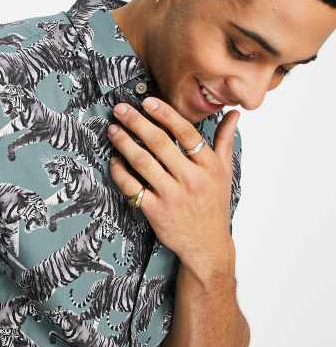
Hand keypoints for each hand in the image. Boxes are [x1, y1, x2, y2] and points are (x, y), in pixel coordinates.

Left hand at [107, 96, 239, 270]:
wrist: (207, 245)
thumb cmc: (214, 205)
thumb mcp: (225, 173)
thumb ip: (225, 141)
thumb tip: (233, 114)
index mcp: (208, 166)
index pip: (185, 133)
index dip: (165, 114)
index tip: (148, 101)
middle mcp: (191, 179)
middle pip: (159, 143)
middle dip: (137, 122)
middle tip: (120, 109)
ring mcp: (172, 196)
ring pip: (142, 162)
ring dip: (124, 143)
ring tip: (113, 129)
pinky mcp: (155, 211)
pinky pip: (132, 187)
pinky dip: (120, 172)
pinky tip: (114, 160)